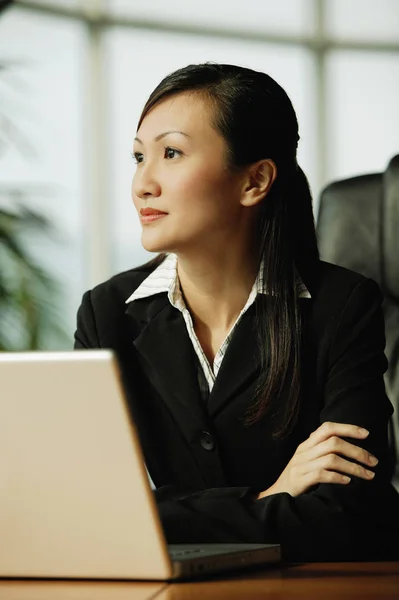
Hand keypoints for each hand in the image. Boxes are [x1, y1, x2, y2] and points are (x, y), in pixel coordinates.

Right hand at [257, 421, 377, 498]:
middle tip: (373, 461)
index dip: (348, 428)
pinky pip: (321, 475)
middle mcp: (303, 452)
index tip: (366, 434)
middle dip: (357, 451)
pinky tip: (348, 482)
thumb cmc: (298, 478)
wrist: (276, 495)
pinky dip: (337, 477)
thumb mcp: (308, 459)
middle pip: (333, 443)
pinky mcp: (299, 480)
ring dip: (353, 466)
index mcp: (307, 444)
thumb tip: (349, 445)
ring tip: (367, 474)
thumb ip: (322, 450)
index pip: (327, 428)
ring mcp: (300, 466)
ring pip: (331, 459)